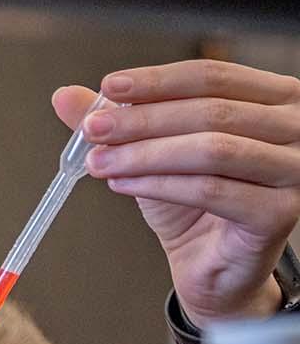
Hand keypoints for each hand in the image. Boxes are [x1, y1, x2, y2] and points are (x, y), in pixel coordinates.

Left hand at [52, 60, 299, 327]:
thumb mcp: (152, 153)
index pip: (215, 76)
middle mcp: (296, 128)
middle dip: (142, 120)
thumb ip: (119, 121)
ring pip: (211, 150)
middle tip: (93, 129)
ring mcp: (294, 170)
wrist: (213, 266)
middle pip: (211, 111)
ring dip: (145, 154)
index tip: (110, 87)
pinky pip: (210, 190)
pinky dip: (159, 185)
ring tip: (99, 163)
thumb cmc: (194, 205)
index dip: (159, 81)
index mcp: (276, 99)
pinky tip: (122, 185)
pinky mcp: (279, 213)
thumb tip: (66, 96)